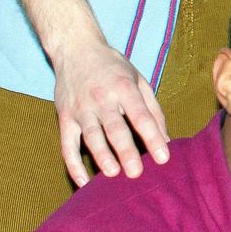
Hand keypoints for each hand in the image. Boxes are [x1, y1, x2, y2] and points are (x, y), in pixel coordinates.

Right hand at [50, 35, 172, 185]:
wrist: (75, 49)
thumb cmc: (113, 68)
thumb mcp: (138, 80)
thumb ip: (153, 110)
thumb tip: (166, 140)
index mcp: (124, 88)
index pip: (141, 116)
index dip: (153, 137)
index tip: (164, 157)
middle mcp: (101, 98)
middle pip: (114, 128)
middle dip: (126, 151)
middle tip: (136, 173)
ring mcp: (80, 108)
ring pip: (91, 136)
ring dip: (101, 156)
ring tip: (112, 174)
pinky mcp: (64, 117)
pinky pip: (66, 144)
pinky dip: (73, 164)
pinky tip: (83, 182)